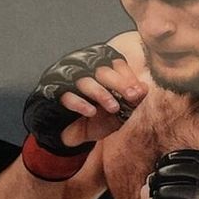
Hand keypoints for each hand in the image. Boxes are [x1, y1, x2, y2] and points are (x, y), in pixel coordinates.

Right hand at [22, 43, 146, 180]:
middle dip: (119, 83)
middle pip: (102, 69)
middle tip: (131, 96)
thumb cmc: (96, 119)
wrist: (69, 135)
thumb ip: (130, 102)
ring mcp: (68, 81)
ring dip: (101, 93)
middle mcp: (84, 71)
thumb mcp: (118, 114)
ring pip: (85, 80)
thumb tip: (145, 89)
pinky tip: (91, 112)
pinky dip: (80, 103)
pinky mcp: (54, 94)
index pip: (115, 63)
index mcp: (101, 70)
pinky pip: (67, 95)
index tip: (138, 92)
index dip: (128, 76)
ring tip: (113, 107)